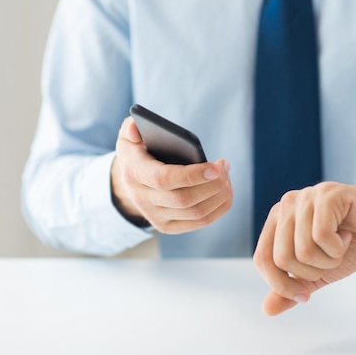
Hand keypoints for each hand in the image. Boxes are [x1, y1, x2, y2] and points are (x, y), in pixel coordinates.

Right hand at [111, 117, 232, 233]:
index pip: (164, 179)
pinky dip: (219, 208)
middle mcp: (143, 200)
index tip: (215, 167)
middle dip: (213, 184)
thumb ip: (131, 129)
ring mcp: (155, 217)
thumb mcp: (128, 137)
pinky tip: (225, 192)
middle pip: (184, 199)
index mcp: (135, 174)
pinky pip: (199, 222)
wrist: (129, 183)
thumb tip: (134, 127)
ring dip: (219, 195)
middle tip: (224, 166)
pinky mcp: (168, 227)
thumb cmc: (137, 153)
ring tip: (227, 176)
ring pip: (196, 213)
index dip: (192, 175)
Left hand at [253, 181, 355, 315]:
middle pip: (282, 258)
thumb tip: (266, 310)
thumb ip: (293, 287)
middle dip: (311, 273)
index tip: (306, 295)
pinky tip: (347, 235)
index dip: (282, 285)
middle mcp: (286, 204)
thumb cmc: (351, 243)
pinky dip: (338, 247)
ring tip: (340, 245)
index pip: (262, 259)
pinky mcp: (327, 194)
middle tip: (330, 260)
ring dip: (328, 260)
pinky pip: (321, 236)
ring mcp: (306, 197)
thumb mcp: (318, 272)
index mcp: (277, 220)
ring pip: (303, 250)